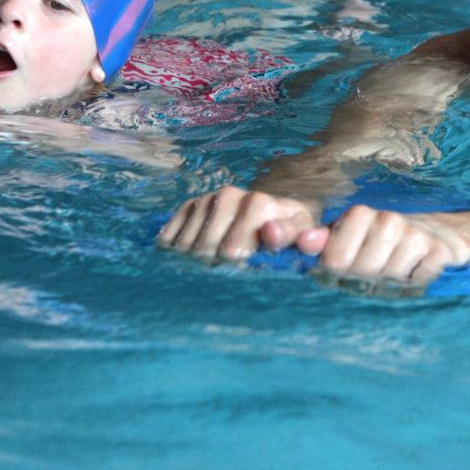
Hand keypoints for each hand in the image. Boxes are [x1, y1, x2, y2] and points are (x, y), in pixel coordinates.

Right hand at [158, 186, 320, 261]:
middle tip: (229, 274)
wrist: (272, 211)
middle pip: (204, 252)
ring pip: (183, 248)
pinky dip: (177, 255)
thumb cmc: (288, 233)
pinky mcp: (188, 206)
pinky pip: (168, 239)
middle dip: (214, 269)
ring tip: (216, 267)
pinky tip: (196, 259)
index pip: (231, 250)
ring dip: (195, 265)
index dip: (233, 269)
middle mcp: (229, 196)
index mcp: (257, 204)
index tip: (241, 274)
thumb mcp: (300, 237)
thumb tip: (271, 233)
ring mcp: (206, 200)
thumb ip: (299, 238)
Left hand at [297, 207, 469, 287]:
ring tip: (394, 276)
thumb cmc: (383, 245)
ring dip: (392, 284)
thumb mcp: (349, 241)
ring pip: (391, 277)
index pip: (335, 260)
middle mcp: (389, 220)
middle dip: (366, 281)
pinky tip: (415, 274)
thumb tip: (304, 242)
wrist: (440, 235)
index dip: (339, 275)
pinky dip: (415, 284)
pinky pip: (419, 280)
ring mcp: (416, 234)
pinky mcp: (440, 251)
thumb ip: (323, 243)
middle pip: (363, 271)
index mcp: (360, 215)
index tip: (347, 272)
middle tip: (374, 277)